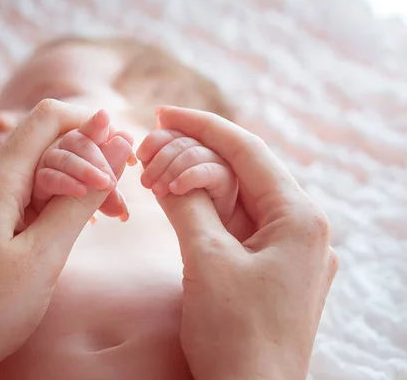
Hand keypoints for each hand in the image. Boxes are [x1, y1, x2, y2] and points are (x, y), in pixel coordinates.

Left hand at [0, 99, 132, 379]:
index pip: (47, 119)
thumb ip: (81, 198)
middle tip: (116, 209)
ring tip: (90, 225)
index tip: (120, 151)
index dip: (88, 125)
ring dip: (57, 189)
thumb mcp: (45, 257)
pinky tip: (44, 232)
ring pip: (17, 172)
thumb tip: (115, 148)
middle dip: (81, 168)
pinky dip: (28, 202)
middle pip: (35, 148)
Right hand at [145, 107, 337, 379]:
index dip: (203, 127)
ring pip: (236, 197)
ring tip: (154, 173)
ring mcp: (287, 249)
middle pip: (242, 172)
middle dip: (194, 157)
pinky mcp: (270, 267)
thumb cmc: (236, 335)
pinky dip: (205, 210)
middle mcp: (300, 227)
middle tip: (149, 148)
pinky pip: (236, 224)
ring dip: (196, 183)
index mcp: (298, 218)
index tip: (165, 113)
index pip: (248, 151)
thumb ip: (188, 205)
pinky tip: (176, 200)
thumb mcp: (206, 261)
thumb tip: (170, 170)